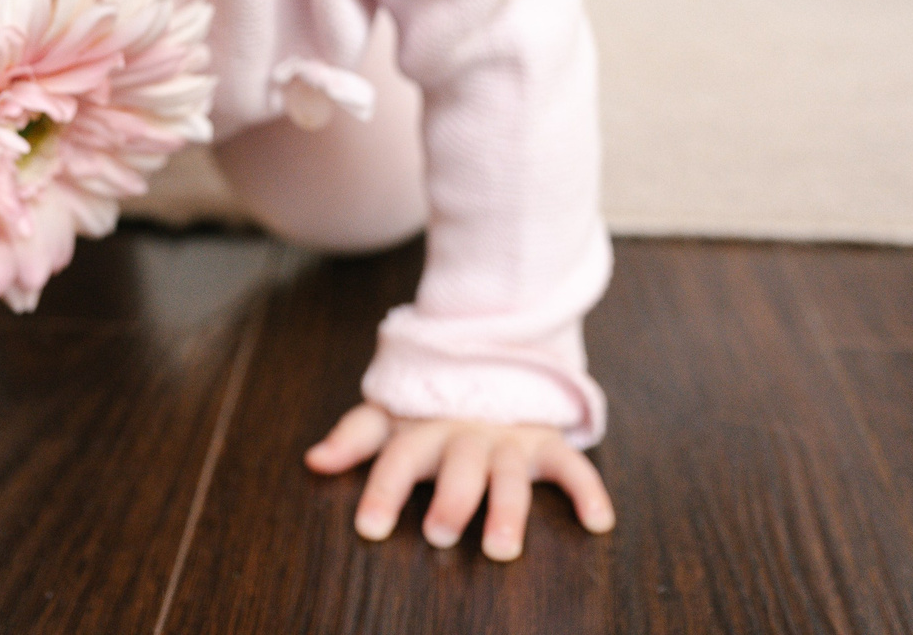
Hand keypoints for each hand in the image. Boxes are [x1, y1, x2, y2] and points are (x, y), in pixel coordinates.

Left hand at [305, 403, 614, 561]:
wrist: (491, 363)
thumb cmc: (431, 408)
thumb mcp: (390, 415)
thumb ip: (355, 437)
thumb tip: (314, 460)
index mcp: (425, 430)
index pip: (398, 458)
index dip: (383, 491)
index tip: (370, 528)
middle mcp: (467, 435)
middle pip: (458, 467)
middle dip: (450, 499)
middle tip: (439, 533)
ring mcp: (509, 439)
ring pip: (510, 475)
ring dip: (507, 510)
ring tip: (502, 550)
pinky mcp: (545, 443)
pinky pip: (572, 465)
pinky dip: (588, 491)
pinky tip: (599, 522)